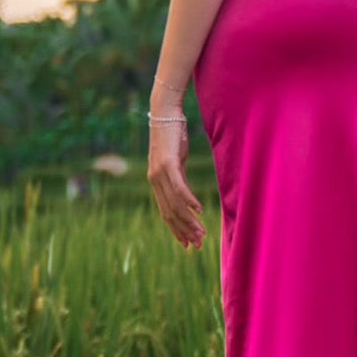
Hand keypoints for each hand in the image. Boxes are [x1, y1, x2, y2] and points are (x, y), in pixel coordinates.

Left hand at [147, 119, 205, 249]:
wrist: (165, 112)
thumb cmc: (173, 134)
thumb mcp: (177, 159)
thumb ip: (179, 176)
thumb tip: (187, 194)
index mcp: (156, 181)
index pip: (166, 212)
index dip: (176, 229)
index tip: (187, 244)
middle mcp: (155, 180)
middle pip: (170, 213)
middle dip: (184, 231)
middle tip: (197, 245)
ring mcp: (159, 173)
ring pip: (174, 204)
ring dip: (189, 221)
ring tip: (201, 233)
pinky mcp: (167, 163)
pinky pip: (179, 187)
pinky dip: (189, 200)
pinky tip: (199, 210)